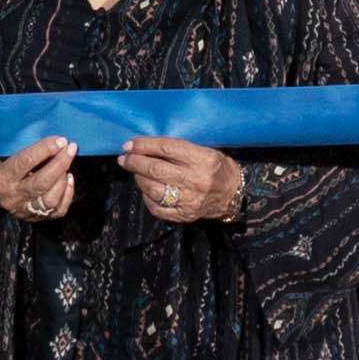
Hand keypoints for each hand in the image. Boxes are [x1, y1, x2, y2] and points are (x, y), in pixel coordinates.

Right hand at [0, 138, 79, 222]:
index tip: (60, 140)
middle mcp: (11, 197)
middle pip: (42, 182)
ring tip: (66, 165)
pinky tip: (68, 179)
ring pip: (51, 199)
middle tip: (71, 148)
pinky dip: (67, 194)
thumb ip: (20, 146)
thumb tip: (50, 139)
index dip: (45, 149)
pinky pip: (57, 211)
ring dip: (63, 179)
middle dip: (60, 163)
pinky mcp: (34, 218)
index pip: (25, 162)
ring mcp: (23, 210)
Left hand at [120, 136, 245, 225]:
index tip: (129, 144)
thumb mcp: (207, 150)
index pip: (166, 149)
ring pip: (153, 189)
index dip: (144, 145)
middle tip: (124, 158)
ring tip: (134, 172)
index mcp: (203, 159)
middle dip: (135, 162)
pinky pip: (157, 208)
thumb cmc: (218, 168)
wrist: (234, 195)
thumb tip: (148, 145)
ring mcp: (190, 200)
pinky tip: (145, 189)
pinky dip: (146, 197)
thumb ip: (181, 148)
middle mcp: (196, 180)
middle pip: (156, 169)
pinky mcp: (185, 215)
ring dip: (138, 179)